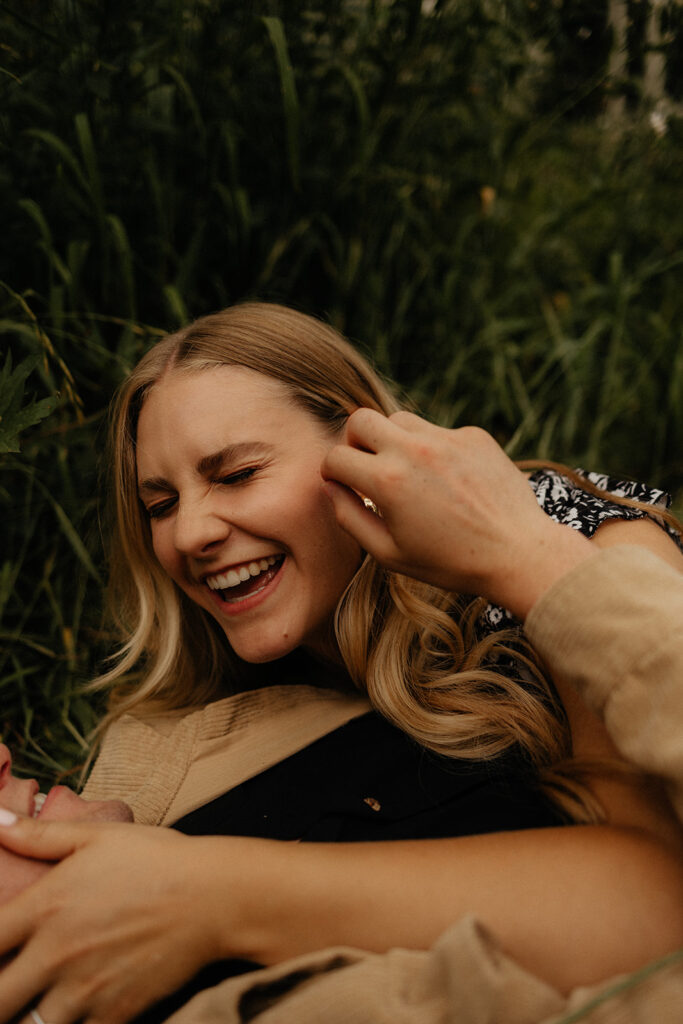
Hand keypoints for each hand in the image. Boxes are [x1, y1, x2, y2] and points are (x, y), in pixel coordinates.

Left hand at [0, 815, 236, 1023]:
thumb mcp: (97, 837)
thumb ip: (40, 835)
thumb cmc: (157, 859)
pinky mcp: (114, 1015)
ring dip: (28, 1012)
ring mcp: (84, 990)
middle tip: (10, 983)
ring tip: (34, 1000)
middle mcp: (56, 954)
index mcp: (46, 907)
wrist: (215, 897)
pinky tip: (71, 1010)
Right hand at [321, 410, 593, 617]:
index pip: (336, 457)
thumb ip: (350, 518)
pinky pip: (439, 431)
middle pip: (360, 419)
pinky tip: (450, 482)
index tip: (343, 484)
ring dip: (393, 441)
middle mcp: (414, 450)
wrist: (518, 553)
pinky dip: (434, 450)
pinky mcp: (474, 436)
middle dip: (354, 441)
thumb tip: (332, 488)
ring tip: (408, 474)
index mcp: (387, 481)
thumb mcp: (389, 554)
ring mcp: (446, 438)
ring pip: (400, 419)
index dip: (332, 473)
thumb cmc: (450, 563)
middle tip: (367, 467)